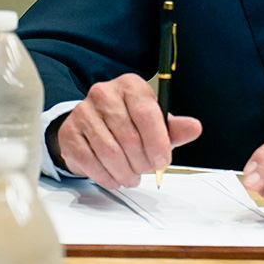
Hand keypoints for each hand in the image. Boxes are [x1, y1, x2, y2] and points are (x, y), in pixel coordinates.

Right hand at [54, 73, 202, 188]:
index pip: (146, 113)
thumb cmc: (128, 123)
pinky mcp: (70, 132)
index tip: (162, 161)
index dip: (157, 142)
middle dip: (142, 162)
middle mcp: (104, 93)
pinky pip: (91, 161)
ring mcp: (83, 112)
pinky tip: (114, 177)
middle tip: (145, 170)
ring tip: (132, 176)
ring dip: (125, 172)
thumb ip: (174, 128)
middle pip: (129, 137)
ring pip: (110, 152)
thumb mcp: (154, 124)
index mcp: (130, 86)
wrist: (91, 126)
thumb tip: (193, 128)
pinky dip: (106, 176)